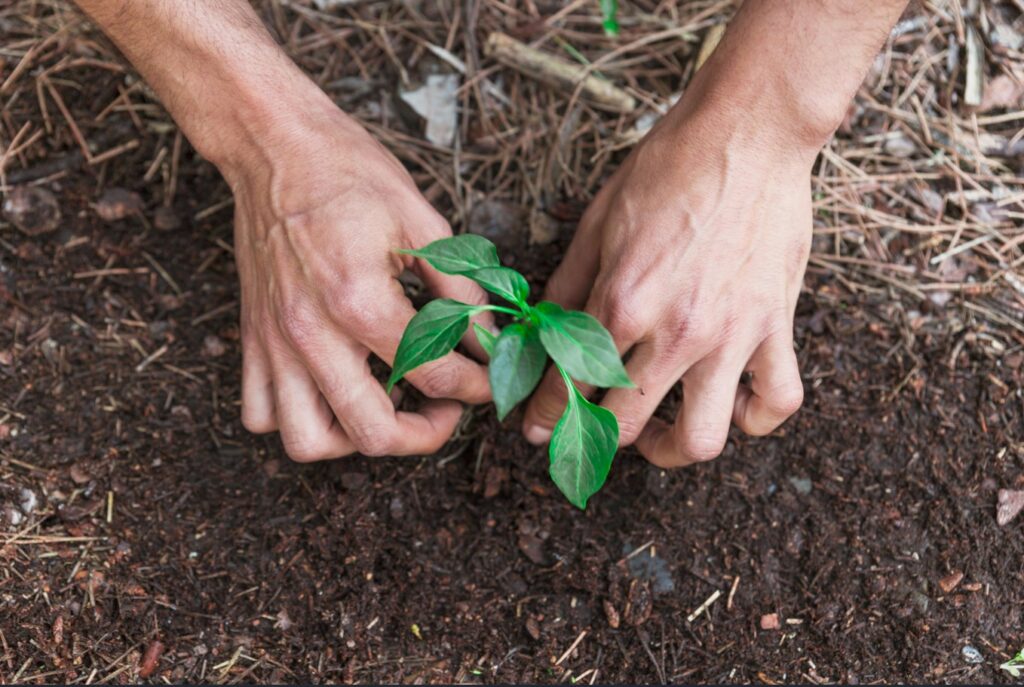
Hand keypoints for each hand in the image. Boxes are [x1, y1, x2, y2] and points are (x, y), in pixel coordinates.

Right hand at [229, 104, 490, 460]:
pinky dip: (299, 421)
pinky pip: (262, 413)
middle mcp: (311, 333)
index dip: (478, 386)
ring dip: (355, 439)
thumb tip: (490, 338)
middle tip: (448, 408)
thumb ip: (461, 289)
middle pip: (373, 432)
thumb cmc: (347, 172)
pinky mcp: (252, 339)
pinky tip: (334, 391)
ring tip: (387, 406)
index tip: (490, 381)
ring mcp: (275, 342)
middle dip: (427, 435)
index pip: (433, 374)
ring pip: (307, 441)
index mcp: (359, 300)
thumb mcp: (421, 221)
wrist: (273, 144)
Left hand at [522, 101, 815, 467]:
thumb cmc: (668, 168)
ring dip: (670, 451)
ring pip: (702, 438)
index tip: (536, 430)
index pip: (571, 384)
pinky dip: (754, 418)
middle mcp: (676, 330)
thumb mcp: (599, 223)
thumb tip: (539, 332)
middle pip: (627, 425)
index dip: (545, 417)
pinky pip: (776, 402)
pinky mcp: (776, 326)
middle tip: (589, 432)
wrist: (747, 132)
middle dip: (595, 440)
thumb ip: (567, 286)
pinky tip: (730, 404)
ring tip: (658, 434)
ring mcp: (732, 334)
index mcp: (623, 300)